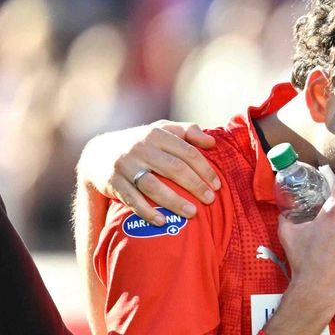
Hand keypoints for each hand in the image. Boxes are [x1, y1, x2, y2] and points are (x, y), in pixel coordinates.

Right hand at [78, 120, 220, 225]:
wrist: (100, 153)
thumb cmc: (143, 143)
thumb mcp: (163, 130)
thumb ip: (188, 131)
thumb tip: (212, 142)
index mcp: (157, 134)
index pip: (187, 152)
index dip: (205, 169)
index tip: (217, 185)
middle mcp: (141, 148)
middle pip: (174, 169)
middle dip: (195, 186)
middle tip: (210, 200)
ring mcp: (126, 166)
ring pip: (153, 186)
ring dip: (174, 201)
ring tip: (192, 213)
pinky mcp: (113, 183)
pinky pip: (131, 200)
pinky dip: (147, 211)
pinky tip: (162, 222)